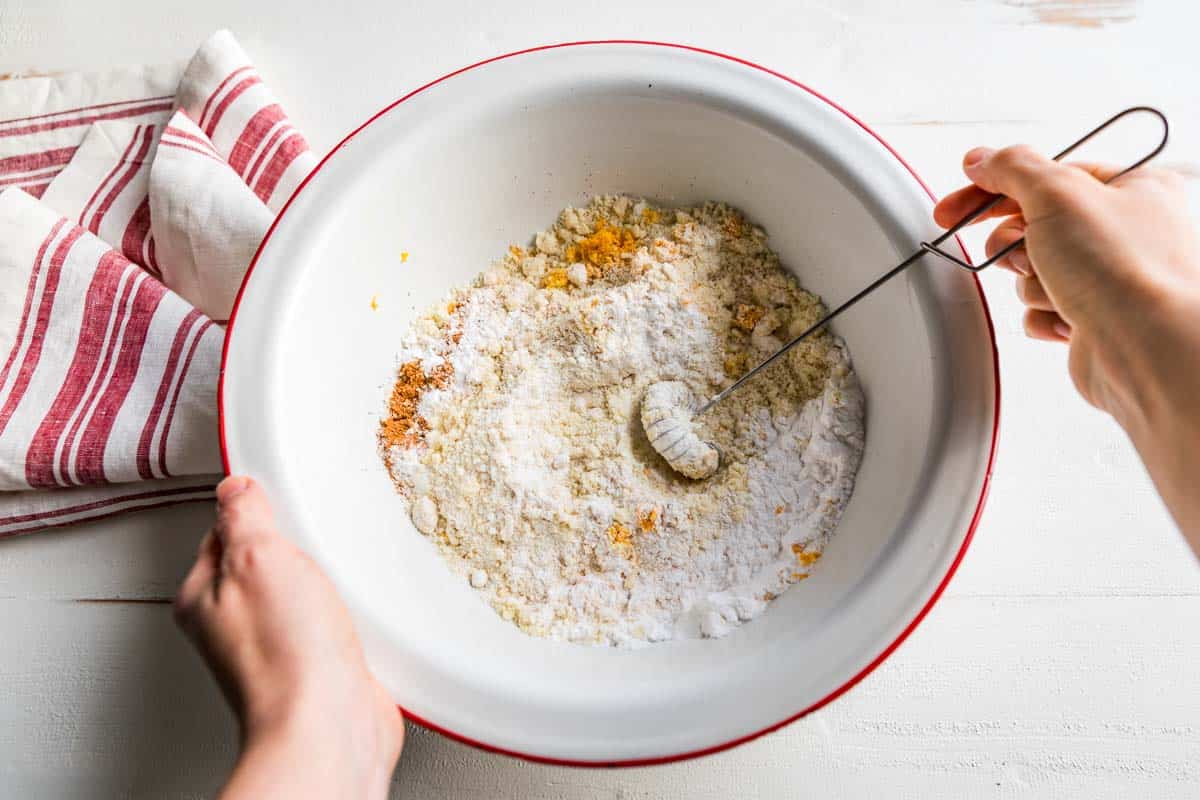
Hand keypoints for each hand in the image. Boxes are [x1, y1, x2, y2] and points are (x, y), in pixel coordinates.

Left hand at [175, 476, 402, 799]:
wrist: (328, 724)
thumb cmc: (284, 656)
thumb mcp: (256, 555)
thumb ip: (243, 514)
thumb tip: (236, 488)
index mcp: (203, 598)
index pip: (220, 533)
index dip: (252, 511)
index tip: (275, 499)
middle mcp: (235, 627)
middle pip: (265, 561)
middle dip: (295, 548)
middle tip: (310, 546)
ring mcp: (278, 646)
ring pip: (302, 591)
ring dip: (326, 582)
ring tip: (334, 581)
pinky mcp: (318, 664)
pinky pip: (332, 621)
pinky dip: (348, 612)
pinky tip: (354, 613)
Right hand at [934, 146, 1199, 545]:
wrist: (1148, 349)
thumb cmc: (1127, 270)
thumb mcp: (1059, 194)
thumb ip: (1014, 168)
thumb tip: (984, 158)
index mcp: (1133, 186)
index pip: (1048, 174)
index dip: (996, 186)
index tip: (958, 203)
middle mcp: (1127, 229)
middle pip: (1036, 223)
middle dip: (1014, 242)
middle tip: (1008, 249)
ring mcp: (1110, 277)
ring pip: (1035, 270)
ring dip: (1033, 282)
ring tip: (1057, 288)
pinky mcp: (1092, 318)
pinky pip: (1042, 309)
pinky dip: (1043, 315)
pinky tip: (1065, 317)